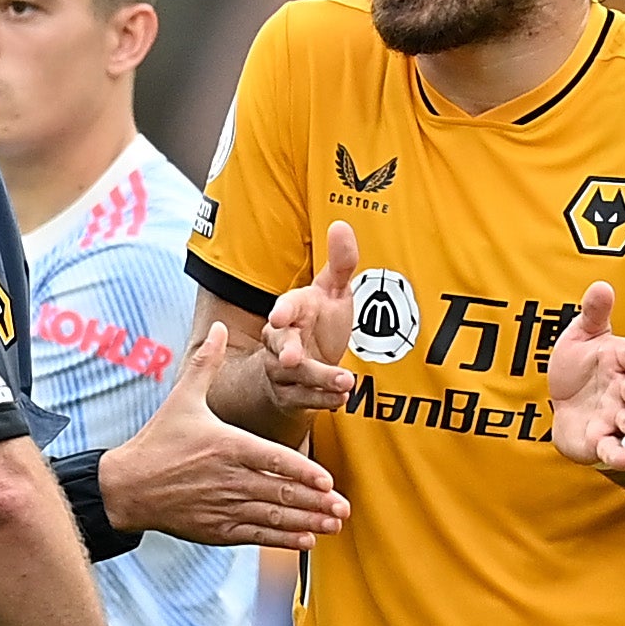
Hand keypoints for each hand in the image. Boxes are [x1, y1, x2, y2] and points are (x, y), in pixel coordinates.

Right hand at [101, 322, 351, 547]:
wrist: (128, 487)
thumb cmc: (158, 442)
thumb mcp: (182, 398)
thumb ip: (206, 363)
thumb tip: (218, 327)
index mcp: (226, 445)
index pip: (273, 460)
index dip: (303, 472)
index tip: (327, 481)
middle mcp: (229, 478)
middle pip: (281, 492)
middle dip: (316, 502)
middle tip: (344, 508)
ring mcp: (223, 506)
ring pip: (273, 516)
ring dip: (307, 522)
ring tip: (333, 524)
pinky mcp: (216, 529)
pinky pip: (256, 536)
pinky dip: (283, 540)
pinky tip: (306, 540)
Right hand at [261, 223, 360, 416]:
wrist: (305, 363)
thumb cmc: (319, 322)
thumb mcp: (333, 291)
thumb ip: (340, 263)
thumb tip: (341, 224)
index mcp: (292, 312)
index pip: (284, 309)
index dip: (282, 312)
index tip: (279, 316)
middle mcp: (282, 340)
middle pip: (280, 346)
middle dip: (285, 351)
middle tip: (293, 358)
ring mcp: (284, 369)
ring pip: (295, 377)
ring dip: (319, 380)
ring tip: (345, 383)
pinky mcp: (292, 394)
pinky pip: (305, 399)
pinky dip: (323, 400)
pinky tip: (342, 400)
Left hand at [545, 285, 624, 474]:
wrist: (565, 403)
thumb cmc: (579, 366)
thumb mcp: (583, 335)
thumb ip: (593, 314)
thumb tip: (601, 285)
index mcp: (619, 361)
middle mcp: (622, 390)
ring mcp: (614, 417)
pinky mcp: (601, 440)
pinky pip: (612, 448)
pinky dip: (617, 455)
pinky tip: (621, 460)